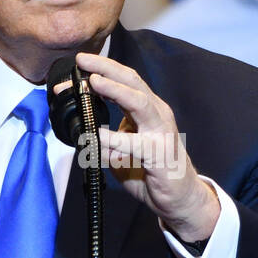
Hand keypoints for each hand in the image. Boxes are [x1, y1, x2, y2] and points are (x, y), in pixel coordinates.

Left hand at [75, 50, 219, 242]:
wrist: (180, 197)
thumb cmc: (152, 170)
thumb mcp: (124, 147)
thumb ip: (106, 136)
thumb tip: (79, 129)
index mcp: (148, 109)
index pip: (124, 81)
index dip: (100, 70)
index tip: (77, 66)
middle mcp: (156, 114)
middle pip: (132, 81)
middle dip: (106, 67)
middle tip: (82, 60)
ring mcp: (160, 132)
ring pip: (139, 102)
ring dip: (115, 90)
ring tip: (94, 83)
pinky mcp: (159, 154)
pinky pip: (134, 144)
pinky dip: (114, 139)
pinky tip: (98, 136)